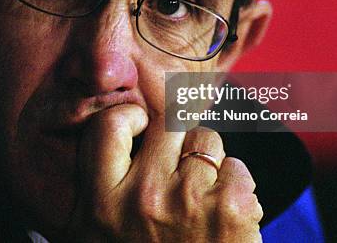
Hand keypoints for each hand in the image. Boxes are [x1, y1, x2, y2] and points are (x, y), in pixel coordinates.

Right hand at [64, 104, 262, 241]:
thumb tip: (131, 108)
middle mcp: (143, 198)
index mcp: (102, 203)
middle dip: (176, 140)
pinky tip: (224, 219)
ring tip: (200, 201)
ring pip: (206, 140)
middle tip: (178, 170)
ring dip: (208, 163)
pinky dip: (236, 187)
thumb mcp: (98, 228)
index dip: (131, 118)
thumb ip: (101, 177)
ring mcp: (189, 201)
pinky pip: (237, 167)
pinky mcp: (232, 210)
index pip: (110, 124)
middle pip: (168, 124)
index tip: (141, 128)